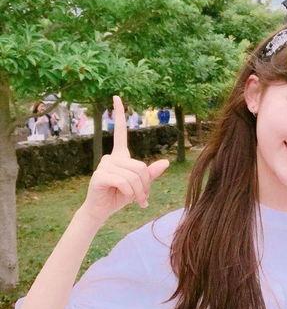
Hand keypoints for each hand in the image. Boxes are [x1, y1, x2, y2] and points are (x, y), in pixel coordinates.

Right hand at [79, 96, 169, 225]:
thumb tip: (166, 163)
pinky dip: (130, 193)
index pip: (120, 132)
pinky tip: (126, 198)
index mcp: (120, 156)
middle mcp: (111, 158)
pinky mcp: (99, 176)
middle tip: (142, 198)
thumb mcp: (139, 185)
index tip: (117, 97)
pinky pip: (124, 182)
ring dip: (139, 192)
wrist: (101, 211)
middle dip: (145, 185)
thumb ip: (150, 174)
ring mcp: (104, 166)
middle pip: (140, 166)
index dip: (119, 115)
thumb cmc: (120, 196)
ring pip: (134, 176)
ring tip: (136, 200)